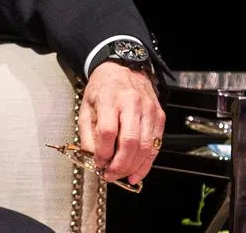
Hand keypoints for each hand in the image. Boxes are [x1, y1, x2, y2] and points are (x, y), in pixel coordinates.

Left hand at [77, 61, 165, 185]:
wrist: (122, 68)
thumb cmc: (102, 88)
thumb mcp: (86, 106)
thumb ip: (87, 133)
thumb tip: (92, 157)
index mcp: (109, 99)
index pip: (108, 131)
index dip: (103, 152)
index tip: (98, 163)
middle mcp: (131, 103)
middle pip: (130, 141)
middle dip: (120, 164)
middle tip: (110, 175)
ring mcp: (149, 110)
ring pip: (146, 146)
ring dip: (134, 167)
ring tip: (123, 177)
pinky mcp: (159, 116)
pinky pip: (156, 145)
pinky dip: (147, 162)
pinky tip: (137, 171)